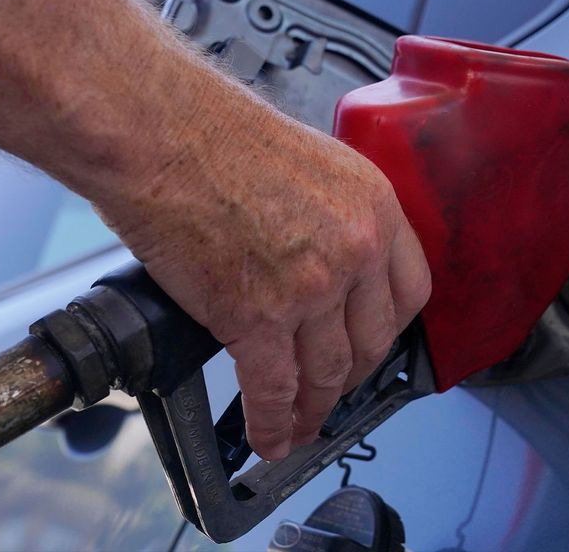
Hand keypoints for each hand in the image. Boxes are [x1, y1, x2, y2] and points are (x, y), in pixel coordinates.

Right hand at [96, 98, 430, 460]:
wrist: (159, 133)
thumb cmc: (216, 135)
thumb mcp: (315, 165)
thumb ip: (336, 219)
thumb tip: (328, 263)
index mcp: (375, 207)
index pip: (409, 291)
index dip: (389, 329)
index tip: (375, 345)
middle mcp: (356, 249)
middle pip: (373, 340)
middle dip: (354, 376)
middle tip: (337, 390)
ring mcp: (311, 287)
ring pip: (327, 371)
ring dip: (314, 408)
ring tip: (302, 426)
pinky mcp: (257, 316)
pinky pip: (275, 387)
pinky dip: (273, 421)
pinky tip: (270, 436)